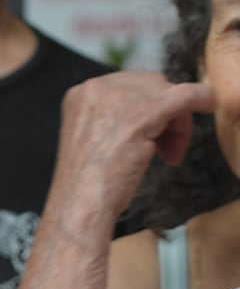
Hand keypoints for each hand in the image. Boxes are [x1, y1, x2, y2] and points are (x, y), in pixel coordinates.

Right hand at [49, 72, 213, 229]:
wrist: (81, 203)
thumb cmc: (88, 182)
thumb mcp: (92, 137)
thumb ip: (112, 116)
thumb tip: (151, 111)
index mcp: (81, 93)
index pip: (129, 85)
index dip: (144, 109)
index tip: (147, 137)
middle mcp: (97, 88)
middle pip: (150, 86)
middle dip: (162, 113)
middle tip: (162, 147)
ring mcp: (120, 98)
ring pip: (168, 93)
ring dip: (175, 122)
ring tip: (167, 153)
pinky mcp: (145, 113)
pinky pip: (187, 94)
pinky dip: (202, 98)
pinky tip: (208, 105)